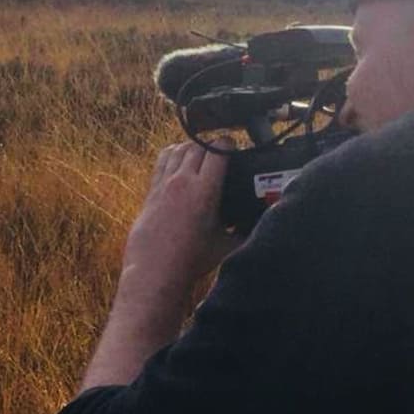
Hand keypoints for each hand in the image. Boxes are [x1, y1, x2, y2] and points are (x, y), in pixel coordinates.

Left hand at [122, 141, 239, 289]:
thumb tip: (262, 224)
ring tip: (201, 153)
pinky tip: (178, 159)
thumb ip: (245, 231)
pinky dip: (173, 155)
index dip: (228, 144)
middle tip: (221, 152)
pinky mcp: (151, 190)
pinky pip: (162, 161)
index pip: (218, 151)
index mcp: (205, 190)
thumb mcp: (226, 244)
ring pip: (178, 149)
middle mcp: (182, 181)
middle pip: (198, 146)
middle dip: (211, 145)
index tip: (234, 147)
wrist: (155, 269)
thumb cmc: (191, 259)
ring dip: (191, 147)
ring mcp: (164, 184)